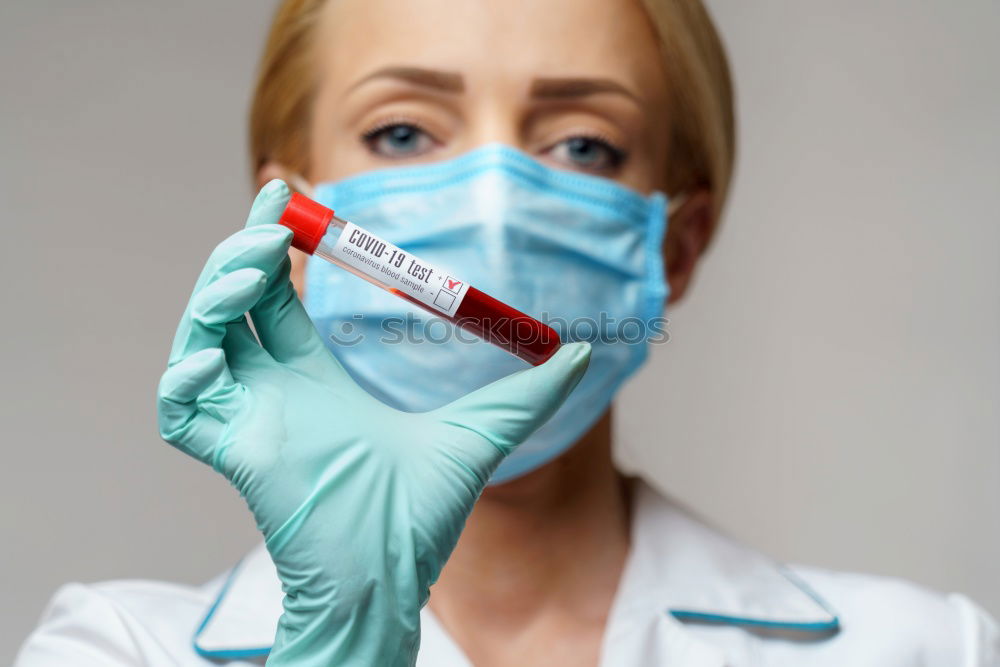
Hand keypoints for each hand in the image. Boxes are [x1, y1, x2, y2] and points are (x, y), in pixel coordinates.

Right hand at [156, 181, 590, 665]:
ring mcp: (248, 419)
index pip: (279, 295)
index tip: (286, 196)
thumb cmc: (421, 513)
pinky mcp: (231, 452)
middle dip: (242, 254)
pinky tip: (220, 351)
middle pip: (234, 302)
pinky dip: (187, 375)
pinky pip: (182, 407)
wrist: (394, 575)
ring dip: (215, 294)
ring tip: (252, 266)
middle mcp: (276, 391)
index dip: (275, 244)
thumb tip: (580, 352)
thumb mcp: (483, 431)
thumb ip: (527, 392)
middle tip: (272, 216)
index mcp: (318, 378)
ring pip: (201, 338)